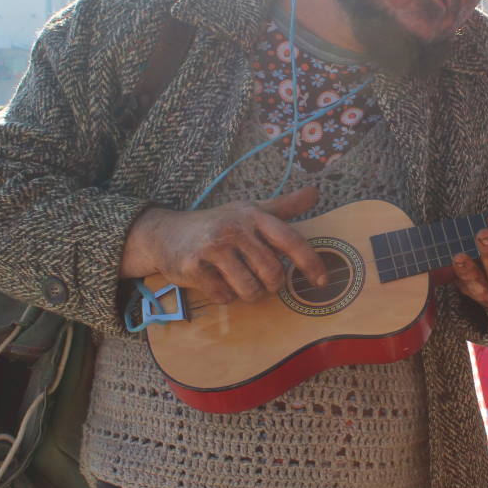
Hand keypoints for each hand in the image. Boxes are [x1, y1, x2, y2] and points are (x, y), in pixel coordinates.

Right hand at [119, 186, 325, 304]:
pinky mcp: (194, 266)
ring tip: (240, 282)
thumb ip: (283, 206)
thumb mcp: (249, 210)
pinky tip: (216, 282)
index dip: (310, 263)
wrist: (165, 232)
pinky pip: (224, 296)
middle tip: (262, 280)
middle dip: (271, 285)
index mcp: (253, 216)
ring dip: (249, 294)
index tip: (322, 281)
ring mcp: (213, 247)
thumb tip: (315, 191)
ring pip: (250, 290)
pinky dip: (224, 296)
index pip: (290, 240)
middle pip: (272, 273)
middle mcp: (235, 228)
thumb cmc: (216, 223)